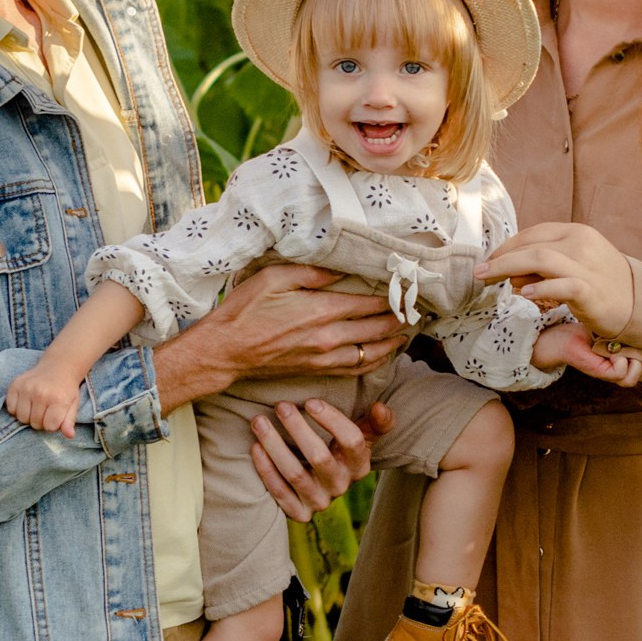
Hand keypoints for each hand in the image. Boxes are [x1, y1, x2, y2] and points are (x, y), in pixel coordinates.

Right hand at [6, 363, 81, 437]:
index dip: (52, 425)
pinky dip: (17, 409)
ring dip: (28, 417)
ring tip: (36, 408)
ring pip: (22, 418)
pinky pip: (11, 408)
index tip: (55, 416)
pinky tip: (26, 402)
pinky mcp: (15, 385)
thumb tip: (69, 435)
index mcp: (58, 399)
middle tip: (45, 411)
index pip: (49, 427)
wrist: (58, 366)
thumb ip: (69, 421)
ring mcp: (26, 388)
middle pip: (35, 423)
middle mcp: (41, 393)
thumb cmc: (66, 389)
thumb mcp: (73, 404)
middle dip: (40, 422)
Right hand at [154, 261, 408, 411]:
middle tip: (416, 309)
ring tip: (406, 331)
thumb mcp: (275, 278)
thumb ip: (311, 273)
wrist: (226, 351)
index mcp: (321, 310)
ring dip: (392, 341)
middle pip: (376, 328)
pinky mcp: (317, 370)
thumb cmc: (245, 311)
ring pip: (371, 352)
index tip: (407, 289)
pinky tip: (383, 354)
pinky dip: (374, 361)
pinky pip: (356, 369)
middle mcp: (329, 337)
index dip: (391, 297)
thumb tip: (340, 270)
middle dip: (399, 318)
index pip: (368, 303)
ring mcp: (324, 357)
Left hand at [246, 394, 392, 517]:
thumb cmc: (340, 449)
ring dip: (274, 446)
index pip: (352, 441)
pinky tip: (255, 447)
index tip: (310, 401)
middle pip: (320, 458)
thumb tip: (380, 408)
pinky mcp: (299, 513)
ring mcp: (320, 502)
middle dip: (298, 429)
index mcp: (359, 466)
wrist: (323, 484)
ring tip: (259, 422)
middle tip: (281, 406)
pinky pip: (279, 492)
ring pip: (295, 474)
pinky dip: (266, 470)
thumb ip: (377, 422)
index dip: (332, 420)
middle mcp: (341, 486)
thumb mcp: (363, 435)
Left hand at [478, 221, 636, 342]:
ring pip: (540, 259)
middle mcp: (581, 242)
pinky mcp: (591, 289)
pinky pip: (562, 285)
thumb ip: (542, 265)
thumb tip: (511, 273)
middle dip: (500, 259)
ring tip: (490, 280)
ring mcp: (587, 265)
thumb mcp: (571, 265)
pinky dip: (541, 288)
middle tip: (480, 273)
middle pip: (531, 245)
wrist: (637, 302)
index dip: (506, 246)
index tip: (488, 260)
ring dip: (509, 268)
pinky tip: (524, 294)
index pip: (533, 233)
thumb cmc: (599, 283)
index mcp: (575, 232)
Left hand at [534, 317, 641, 386]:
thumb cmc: (588, 332)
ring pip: (632, 379)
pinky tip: (611, 350)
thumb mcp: (614, 331)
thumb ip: (628, 336)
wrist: (564, 337)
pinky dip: (620, 361)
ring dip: (630, 363)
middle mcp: (618, 371)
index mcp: (624, 361)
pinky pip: (620, 372)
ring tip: (619, 350)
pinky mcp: (599, 372)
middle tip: (629, 346)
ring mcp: (609, 373)